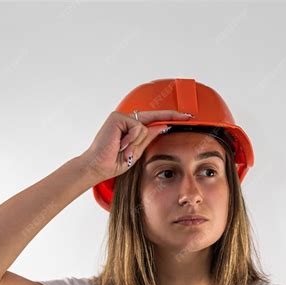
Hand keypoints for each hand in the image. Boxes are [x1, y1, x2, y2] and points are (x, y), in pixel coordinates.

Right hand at [78, 109, 193, 183]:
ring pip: (145, 128)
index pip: (153, 120)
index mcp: (130, 128)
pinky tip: (120, 145)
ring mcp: (121, 117)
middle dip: (162, 124)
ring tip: (123, 150)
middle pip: (152, 122)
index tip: (186, 116)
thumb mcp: (136, 151)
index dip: (169, 117)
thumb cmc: (114, 162)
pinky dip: (131, 139)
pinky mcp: (118, 117)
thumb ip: (148, 138)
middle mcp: (126, 120)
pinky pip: (137, 128)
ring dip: (136, 143)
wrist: (99, 166)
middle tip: (179, 121)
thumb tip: (163, 126)